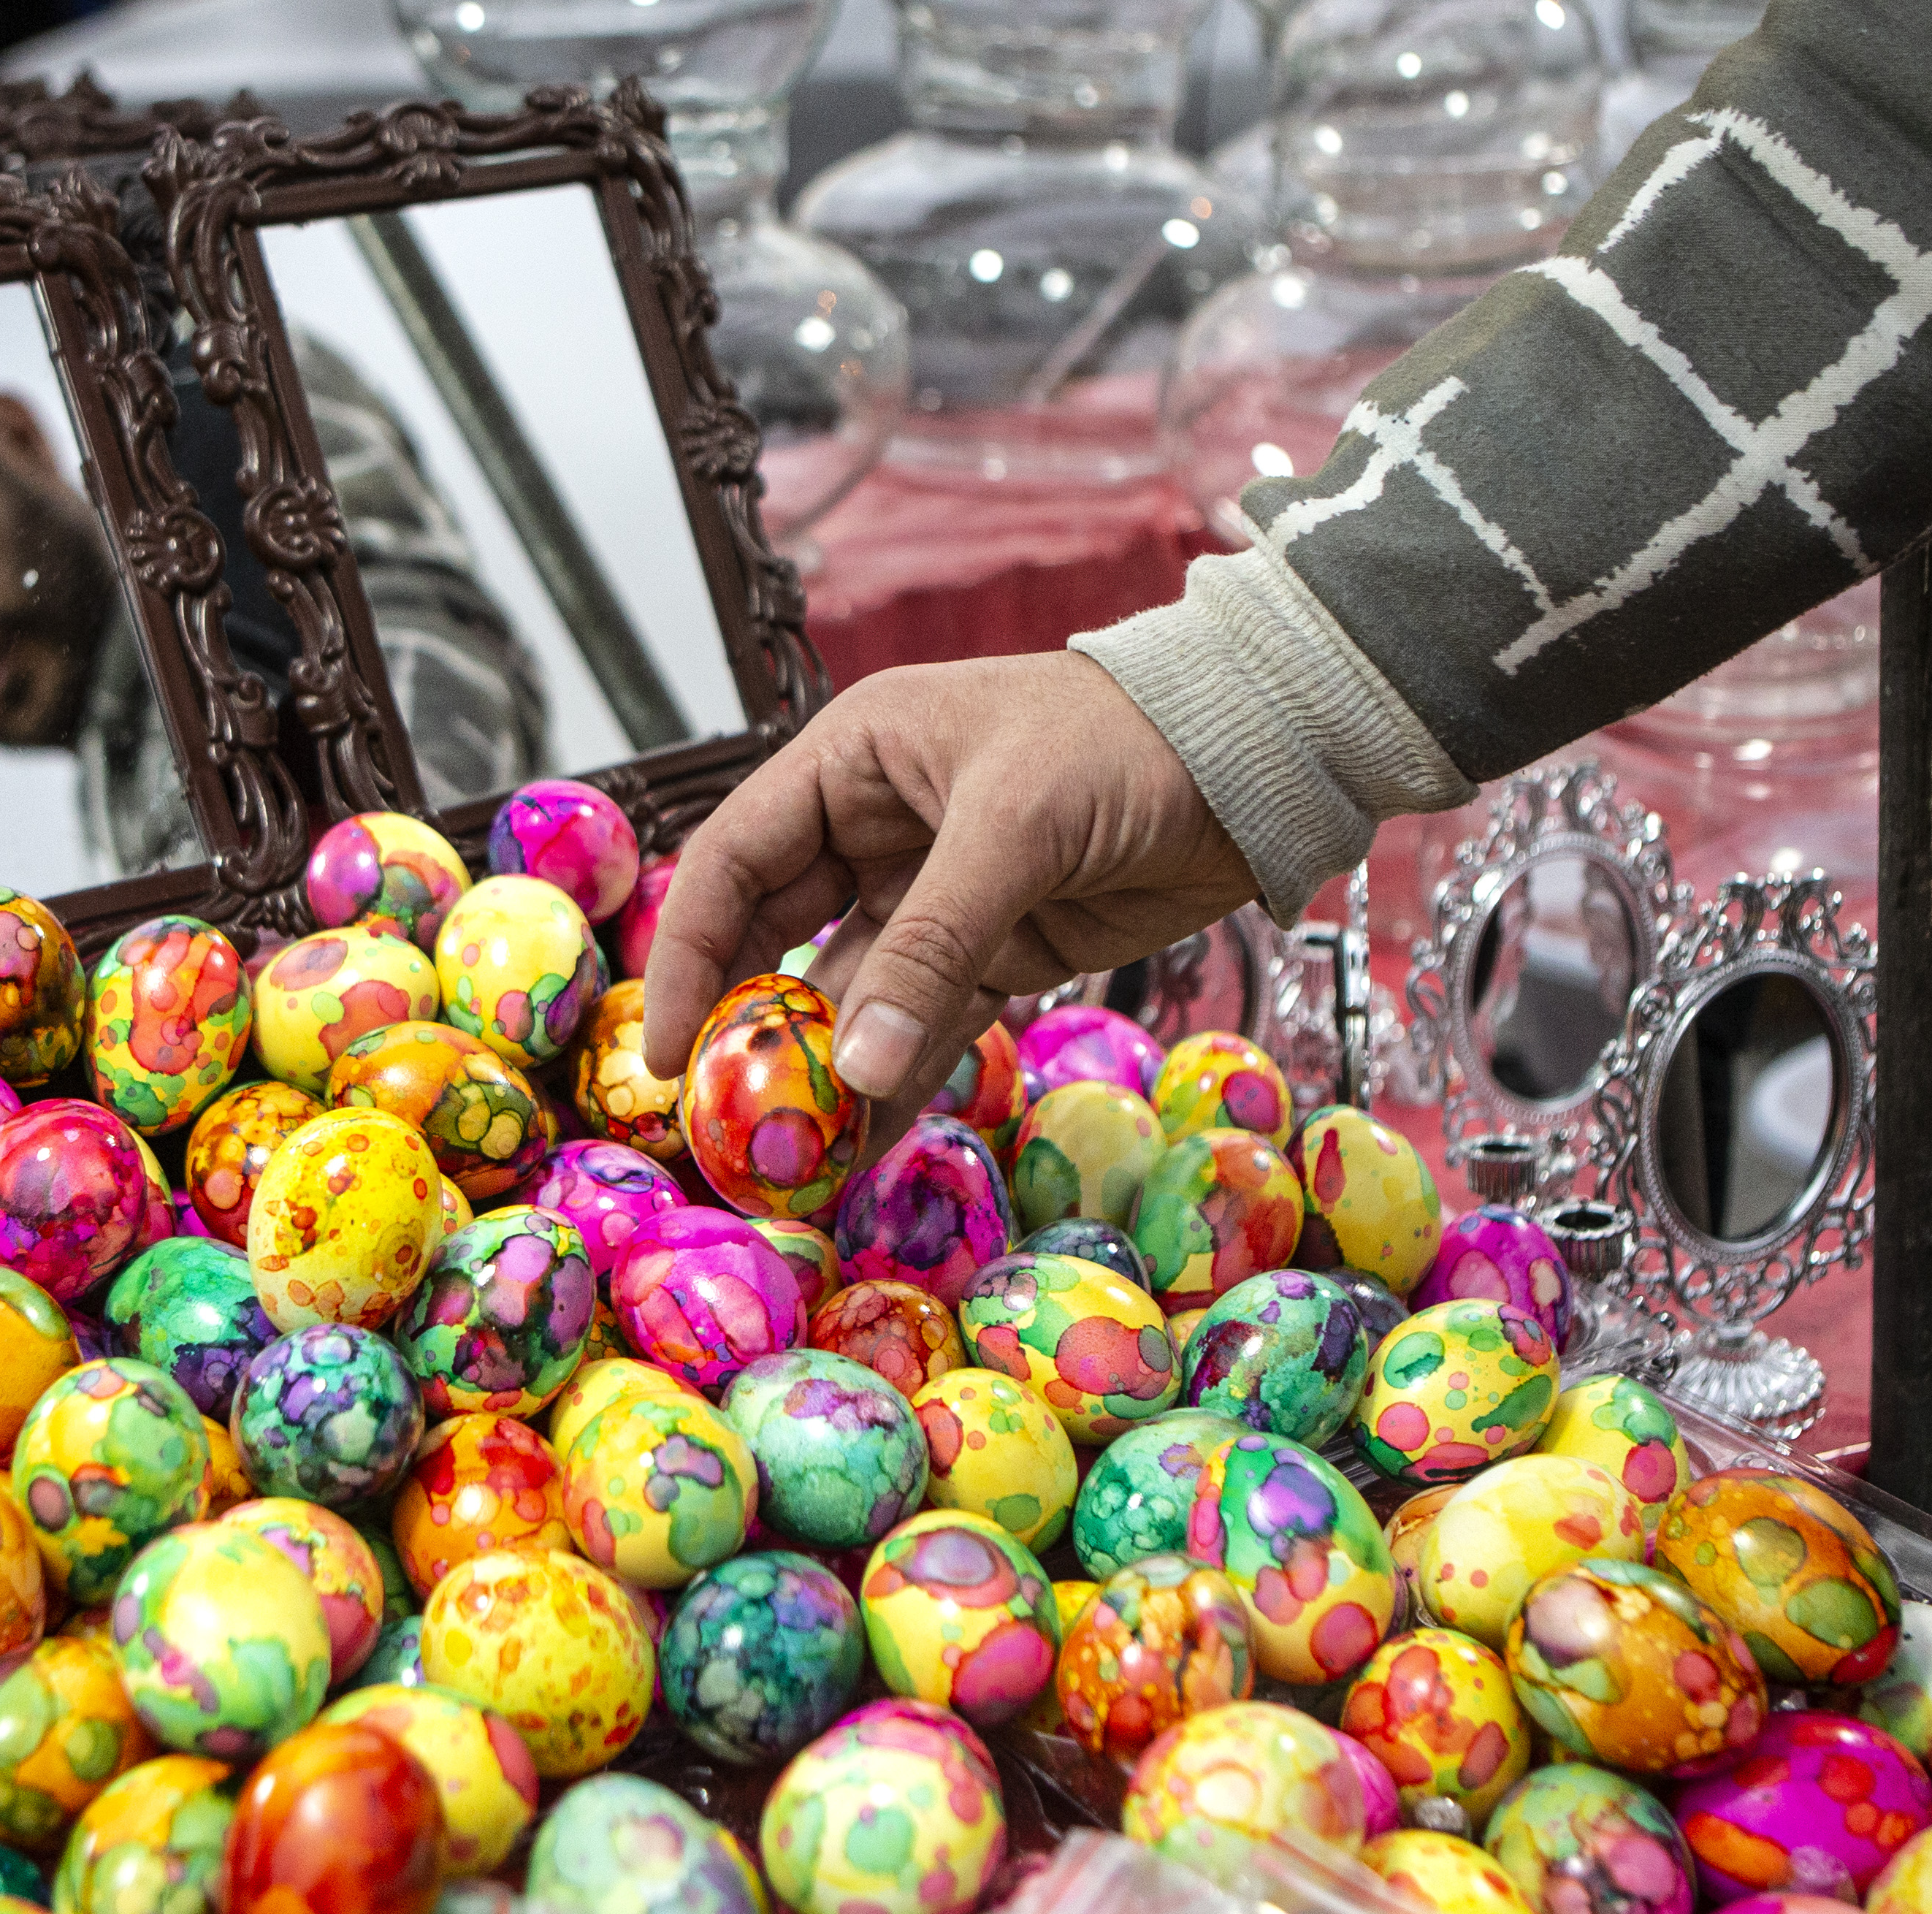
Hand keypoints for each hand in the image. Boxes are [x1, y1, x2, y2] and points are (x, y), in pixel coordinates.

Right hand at [644, 649, 1259, 1124]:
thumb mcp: (1013, 828)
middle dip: (753, 1028)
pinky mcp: (996, 950)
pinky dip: (897, 1080)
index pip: (733, 863)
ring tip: (796, 1154)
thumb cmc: (1126, 741)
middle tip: (724, 1119)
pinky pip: (924, 1025)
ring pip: (854, 996)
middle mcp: (876, 827)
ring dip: (827, 1070)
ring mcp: (935, 896)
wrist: (1262, 755)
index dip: (692, 956)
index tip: (669, 1051)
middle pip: (778, 939)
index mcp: (852, 762)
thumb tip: (853, 1069)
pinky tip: (867, 1139)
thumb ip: (930, 948)